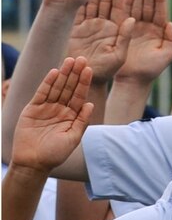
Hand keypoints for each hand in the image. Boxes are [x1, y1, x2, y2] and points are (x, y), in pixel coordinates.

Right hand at [13, 58, 95, 172]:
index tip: (89, 69)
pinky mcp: (33, 108)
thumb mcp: (73, 137)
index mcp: (72, 116)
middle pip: (69, 88)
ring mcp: (47, 108)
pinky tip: (55, 72)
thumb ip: (82, 121)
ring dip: (63, 74)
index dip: (84, 83)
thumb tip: (90, 103)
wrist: (33, 162)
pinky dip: (48, 83)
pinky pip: (41, 93)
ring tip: (70, 60)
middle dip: (75, 74)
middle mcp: (60, 110)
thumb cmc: (55, 153)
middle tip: (82, 58)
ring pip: (57, 88)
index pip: (80, 96)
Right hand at [66, 0, 128, 80]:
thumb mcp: (121, 55)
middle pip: (110, 3)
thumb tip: (134, 19)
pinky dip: (81, 0)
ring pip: (96, 4)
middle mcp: (108, 26)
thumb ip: (127, 38)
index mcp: (121, 31)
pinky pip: (80, 11)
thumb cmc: (109, 71)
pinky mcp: (78, 28)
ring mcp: (93, 25)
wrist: (88, 79)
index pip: (125, 9)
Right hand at [117, 0, 171, 83]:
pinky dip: (122, 4)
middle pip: (146, 5)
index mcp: (158, 30)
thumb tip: (171, 24)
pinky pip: (120, 14)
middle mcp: (146, 26)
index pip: (159, 11)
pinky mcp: (119, 30)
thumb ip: (171, 41)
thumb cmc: (150, 71)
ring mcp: (132, 27)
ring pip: (134, 6)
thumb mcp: (165, 56)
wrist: (132, 80)